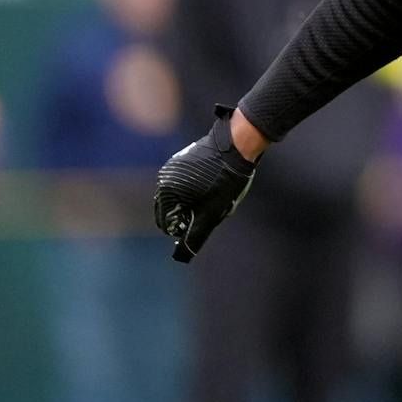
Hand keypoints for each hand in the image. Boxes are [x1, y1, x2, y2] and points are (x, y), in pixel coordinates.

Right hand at [154, 105, 257, 262]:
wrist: (238, 144)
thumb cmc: (225, 181)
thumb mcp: (211, 214)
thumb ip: (194, 237)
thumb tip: (180, 257)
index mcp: (166, 192)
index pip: (167, 224)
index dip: (188, 227)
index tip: (207, 216)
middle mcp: (164, 178)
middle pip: (173, 210)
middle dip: (192, 213)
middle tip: (214, 205)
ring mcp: (173, 167)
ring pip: (181, 197)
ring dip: (196, 201)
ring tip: (217, 193)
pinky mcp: (183, 159)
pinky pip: (186, 182)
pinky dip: (198, 188)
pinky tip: (217, 182)